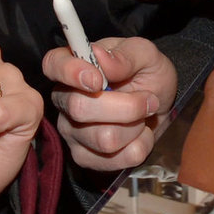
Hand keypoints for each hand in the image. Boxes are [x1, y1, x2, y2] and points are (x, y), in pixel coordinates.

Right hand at [43, 37, 174, 170]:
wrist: (161, 104)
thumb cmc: (147, 74)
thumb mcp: (145, 54)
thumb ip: (126, 55)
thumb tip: (102, 59)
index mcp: (71, 67)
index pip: (53, 65)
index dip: (70, 72)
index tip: (98, 79)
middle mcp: (64, 99)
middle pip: (80, 108)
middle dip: (126, 106)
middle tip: (148, 98)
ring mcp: (71, 131)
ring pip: (105, 138)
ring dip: (136, 126)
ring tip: (142, 116)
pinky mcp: (85, 157)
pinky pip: (118, 159)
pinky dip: (141, 145)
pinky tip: (139, 133)